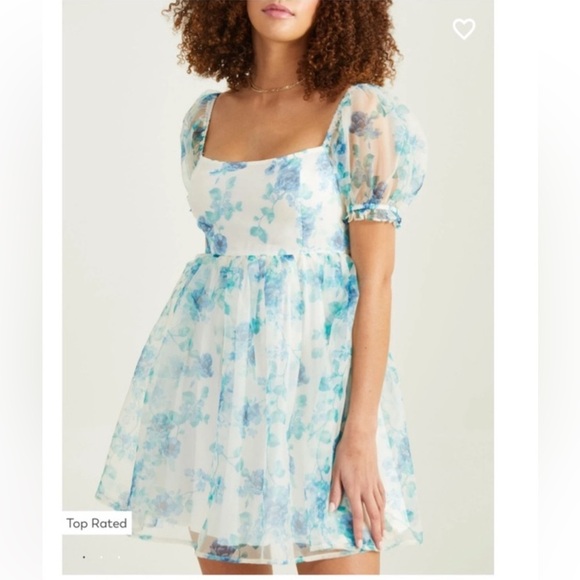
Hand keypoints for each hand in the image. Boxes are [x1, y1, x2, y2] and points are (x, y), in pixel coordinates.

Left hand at [328, 430, 385, 550]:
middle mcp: (366, 489)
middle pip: (373, 515)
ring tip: (382, 534)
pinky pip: (382, 496)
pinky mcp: (378, 478)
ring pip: (380, 507)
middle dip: (376, 532)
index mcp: (354, 489)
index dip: (359, 531)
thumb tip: (332, 509)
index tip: (360, 543)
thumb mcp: (335, 472)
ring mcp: (374, 484)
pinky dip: (383, 507)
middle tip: (379, 545)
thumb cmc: (345, 453)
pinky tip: (383, 512)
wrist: (360, 438)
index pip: (357, 515)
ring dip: (382, 522)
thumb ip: (334, 492)